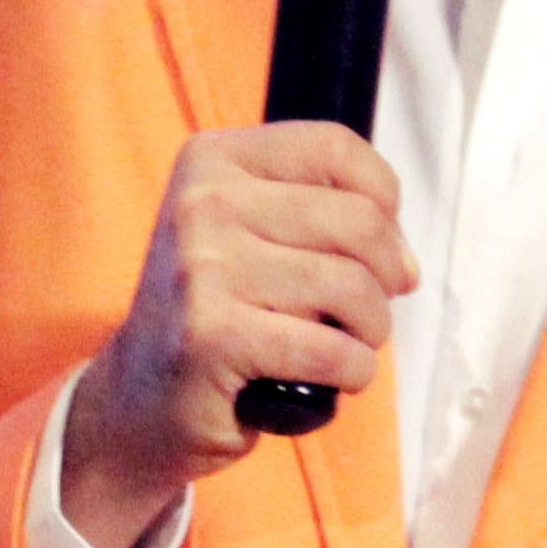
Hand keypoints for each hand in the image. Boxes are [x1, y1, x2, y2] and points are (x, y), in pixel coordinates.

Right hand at [62, 124, 415, 547]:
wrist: (141, 400)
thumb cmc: (218, 315)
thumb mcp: (254, 237)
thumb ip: (327, 220)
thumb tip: (405, 263)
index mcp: (212, 160)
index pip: (333, 147)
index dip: (383, 198)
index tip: (380, 246)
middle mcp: (202, 202)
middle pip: (358, 220)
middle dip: (387, 276)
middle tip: (370, 310)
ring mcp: (201, 268)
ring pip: (352, 287)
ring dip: (371, 330)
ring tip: (347, 346)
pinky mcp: (211, 336)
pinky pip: (331, 349)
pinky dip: (352, 371)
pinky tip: (331, 378)